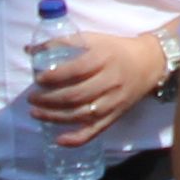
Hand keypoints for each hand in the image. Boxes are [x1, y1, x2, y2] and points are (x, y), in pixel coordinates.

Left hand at [27, 31, 175, 144]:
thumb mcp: (93, 39)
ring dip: (55, 117)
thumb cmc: (116, 50)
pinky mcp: (115, 116)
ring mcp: (113, 101)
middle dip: (49, 99)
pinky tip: (58, 139)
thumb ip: (63, 43)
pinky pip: (95, 131)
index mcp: (104, 58)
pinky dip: (76, 138)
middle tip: (32, 98)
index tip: (38, 78)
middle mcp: (110, 81)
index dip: (55, 76)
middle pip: (76, 95)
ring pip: (81, 114)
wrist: (149, 63)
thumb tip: (30, 50)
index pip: (76, 70)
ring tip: (36, 113)